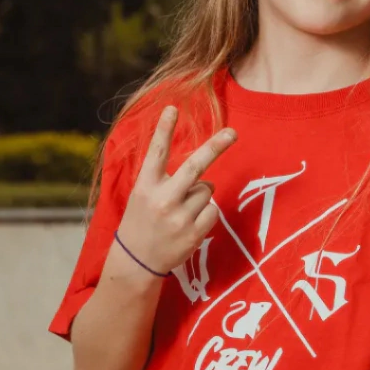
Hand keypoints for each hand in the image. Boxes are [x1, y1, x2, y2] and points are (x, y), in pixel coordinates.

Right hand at [112, 106, 235, 278]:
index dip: (164, 129)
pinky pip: (213, 211)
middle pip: (195, 166)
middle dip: (215, 147)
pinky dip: (207, 212)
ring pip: (207, 190)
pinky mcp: (193, 233)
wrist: (136, 261)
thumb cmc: (142, 221)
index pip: (156, 152)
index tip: (173, 108)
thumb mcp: (142, 195)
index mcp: (145, 186)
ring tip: (181, 210)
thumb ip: (163, 179)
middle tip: (233, 133)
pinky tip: (190, 222)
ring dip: (201, 194)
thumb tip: (203, 173)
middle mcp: (163, 199)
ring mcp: (179, 218)